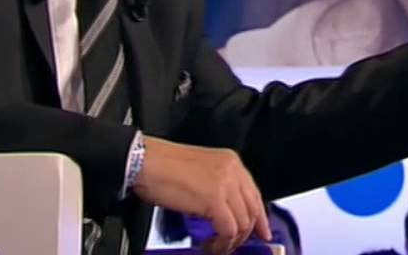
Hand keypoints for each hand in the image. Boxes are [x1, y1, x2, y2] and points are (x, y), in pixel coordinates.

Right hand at [132, 136, 270, 254]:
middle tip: (234, 246)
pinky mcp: (214, 199)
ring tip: (217, 247)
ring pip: (242, 223)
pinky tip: (211, 245)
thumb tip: (225, 214)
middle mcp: (232, 170)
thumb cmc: (163, 167)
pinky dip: (222, 243)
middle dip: (246, 234)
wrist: (145, 161)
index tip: (262, 233)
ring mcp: (225, 183)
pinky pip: (228, 229)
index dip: (260, 218)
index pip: (254, 194)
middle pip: (252, 210)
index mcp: (230, 162)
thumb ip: (218, 188)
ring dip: (231, 241)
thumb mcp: (200, 172)